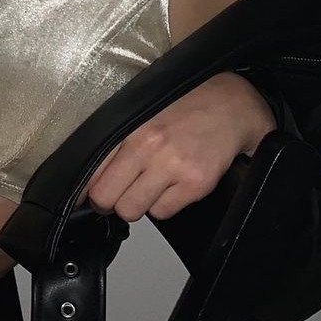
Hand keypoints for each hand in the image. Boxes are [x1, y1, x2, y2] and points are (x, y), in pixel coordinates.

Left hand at [84, 73, 277, 222]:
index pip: (92, 170)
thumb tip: (93, 176)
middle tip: (121, 194)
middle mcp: (148, 146)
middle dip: (110, 201)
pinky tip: (174, 186)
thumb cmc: (187, 107)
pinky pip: (162, 213)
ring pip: (132, 210)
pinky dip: (165, 205)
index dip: (88, 188)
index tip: (90, 194)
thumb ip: (119, 141)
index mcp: (130, 128)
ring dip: (139, 204)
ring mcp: (172, 166)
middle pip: (106, 197)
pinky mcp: (194, 184)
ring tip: (152, 186)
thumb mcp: (145, 113)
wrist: (232, 106)